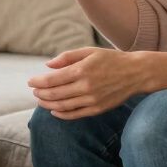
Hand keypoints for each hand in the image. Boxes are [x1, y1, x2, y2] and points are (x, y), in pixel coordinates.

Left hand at [29, 47, 159, 118]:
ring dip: (48, 104)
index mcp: (82, 70)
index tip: (30, 82)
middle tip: (34, 91)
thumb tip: (48, 65)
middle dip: (40, 93)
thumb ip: (68, 57)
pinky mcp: (98, 109)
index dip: (38, 82)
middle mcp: (85, 87)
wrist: (136, 73)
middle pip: (55, 94)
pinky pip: (75, 115)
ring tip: (40, 100)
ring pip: (63, 106)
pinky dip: (62, 114)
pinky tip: (54, 111)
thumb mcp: (89, 52)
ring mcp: (92, 100)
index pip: (52, 80)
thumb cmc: (111, 59)